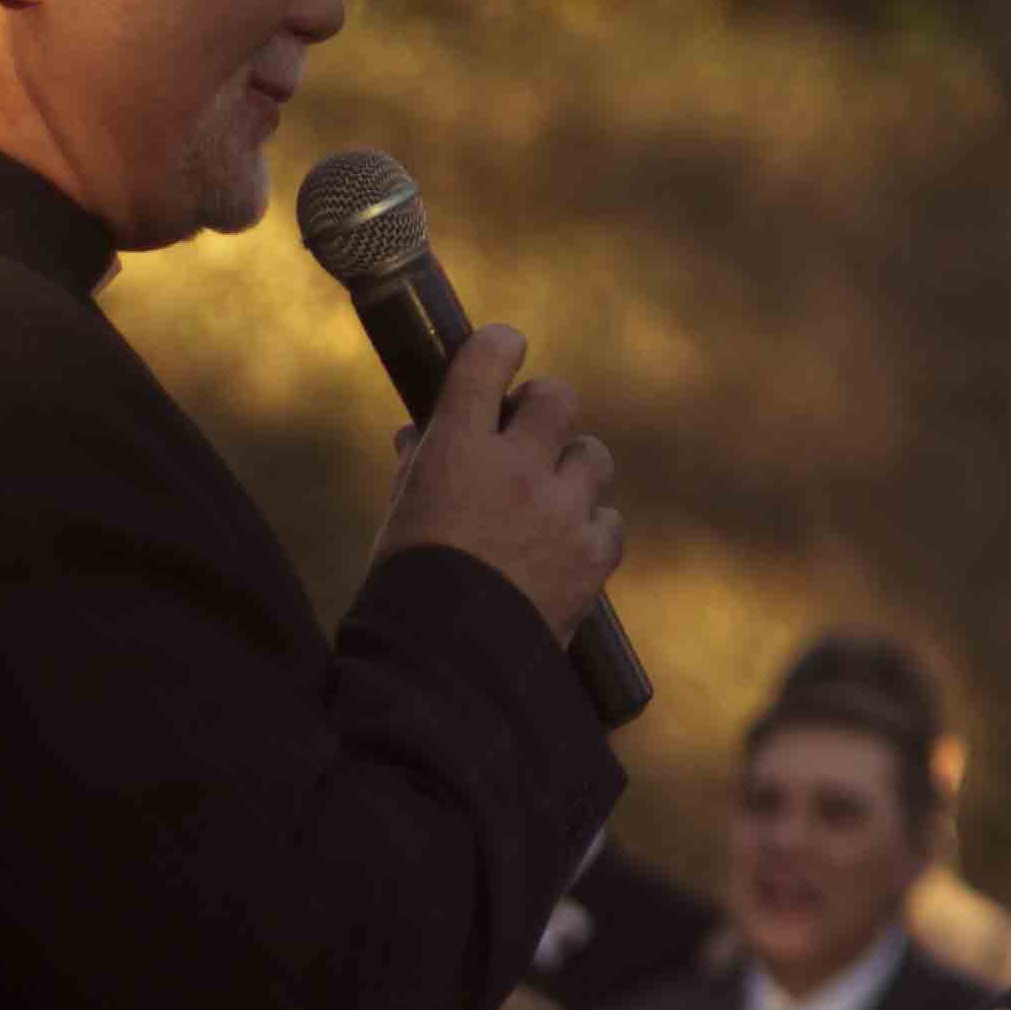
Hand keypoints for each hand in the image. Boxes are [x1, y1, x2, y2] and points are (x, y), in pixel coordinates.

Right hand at [369, 326, 622, 639]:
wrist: (446, 662)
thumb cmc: (410, 584)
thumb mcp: (401, 513)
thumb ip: (421, 465)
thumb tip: (422, 433)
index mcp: (456, 450)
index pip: (486, 362)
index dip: (501, 347)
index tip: (506, 348)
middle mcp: (515, 469)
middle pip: (558, 398)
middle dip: (544, 410)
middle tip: (529, 432)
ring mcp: (560, 510)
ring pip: (593, 455)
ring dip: (572, 467)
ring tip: (547, 496)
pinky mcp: (592, 554)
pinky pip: (608, 518)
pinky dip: (590, 528)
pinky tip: (565, 546)